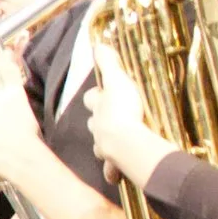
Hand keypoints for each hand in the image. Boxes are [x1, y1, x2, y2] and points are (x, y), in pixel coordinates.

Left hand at [84, 43, 171, 186]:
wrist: (125, 141)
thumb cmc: (122, 109)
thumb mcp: (118, 81)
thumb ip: (110, 64)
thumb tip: (98, 44)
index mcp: (99, 106)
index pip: (92, 98)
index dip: (96, 95)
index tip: (99, 93)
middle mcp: (97, 126)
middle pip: (94, 121)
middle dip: (99, 120)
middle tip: (108, 118)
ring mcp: (104, 144)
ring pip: (100, 144)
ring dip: (104, 143)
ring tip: (113, 143)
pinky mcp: (114, 161)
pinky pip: (112, 167)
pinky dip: (113, 170)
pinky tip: (115, 174)